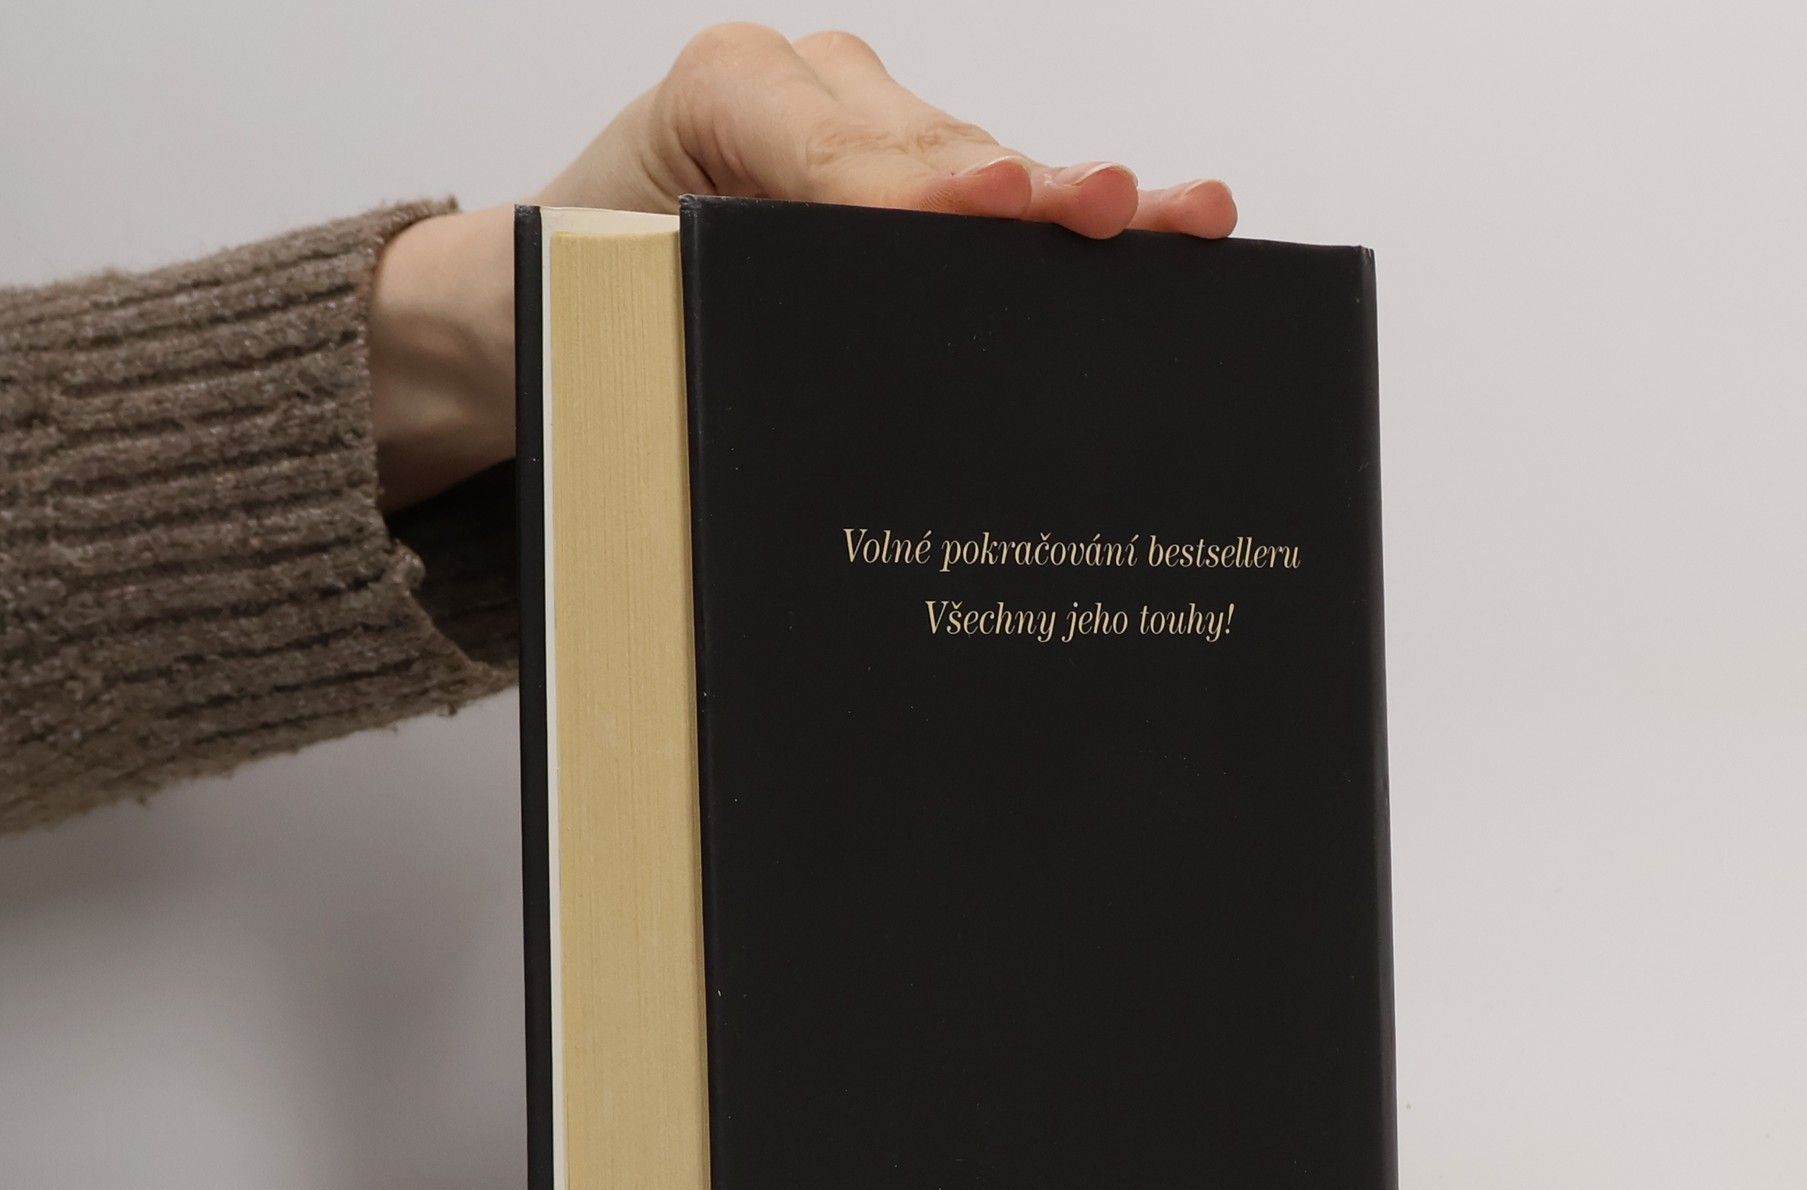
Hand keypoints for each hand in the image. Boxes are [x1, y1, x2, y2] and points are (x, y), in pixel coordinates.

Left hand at [370, 25, 1237, 509]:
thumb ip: (688, 311)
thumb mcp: (593, 304)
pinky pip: (989, 204)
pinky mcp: (903, 183)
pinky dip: (1068, 232)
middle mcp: (806, 94)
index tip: (982, 212)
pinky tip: (1166, 230)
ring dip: (1077, 207)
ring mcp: (865, 130)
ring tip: (1181, 220)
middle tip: (1107, 209)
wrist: (531, 308)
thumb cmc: (562, 303)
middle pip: (936, 151)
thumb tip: (832, 383)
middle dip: (1026, 192)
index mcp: (719, 98)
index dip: (910, 185)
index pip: (833, 148)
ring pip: (983, 170)